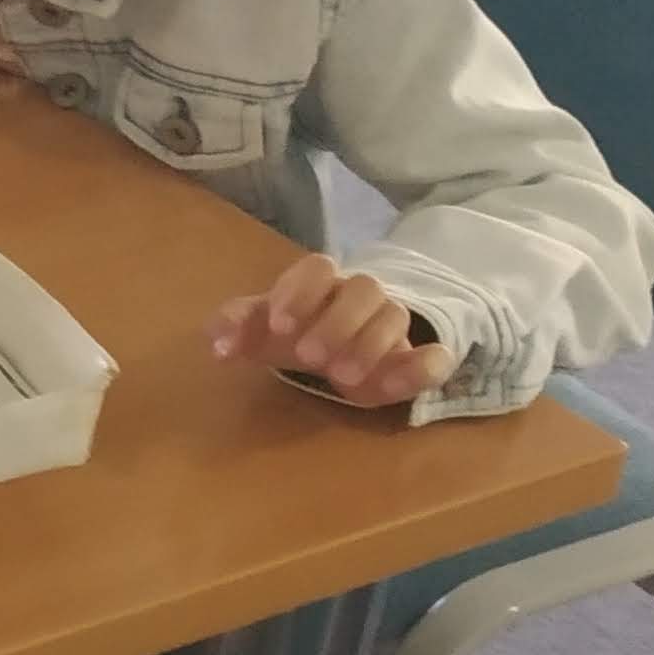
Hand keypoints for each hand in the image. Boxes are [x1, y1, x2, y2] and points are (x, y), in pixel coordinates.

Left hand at [209, 258, 455, 408]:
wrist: (335, 352)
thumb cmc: (292, 332)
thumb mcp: (259, 331)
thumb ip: (233, 329)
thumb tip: (217, 346)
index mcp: (319, 283)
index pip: (316, 268)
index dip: (299, 292)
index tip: (278, 325)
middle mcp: (359, 296)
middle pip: (363, 288)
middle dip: (337, 321)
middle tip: (310, 357)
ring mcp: (391, 325)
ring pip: (395, 316)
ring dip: (371, 344)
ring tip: (342, 379)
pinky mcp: (416, 359)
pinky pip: (436, 355)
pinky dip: (421, 367)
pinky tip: (395, 386)